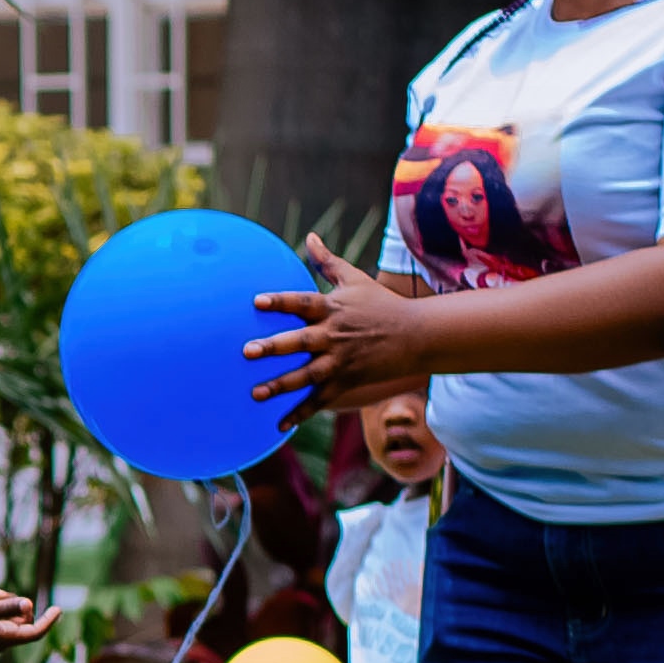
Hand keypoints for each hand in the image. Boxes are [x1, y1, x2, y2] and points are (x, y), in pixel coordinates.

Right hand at [0, 585, 53, 651]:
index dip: (48, 621)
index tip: (58, 608)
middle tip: (0, 594)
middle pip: (24, 620)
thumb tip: (28, 603)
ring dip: (8, 602)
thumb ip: (8, 607)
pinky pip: (2, 614)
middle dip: (18, 604)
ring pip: (13, 615)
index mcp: (5, 639)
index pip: (34, 632)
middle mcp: (2, 639)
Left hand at [242, 232, 437, 410]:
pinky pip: (319, 401)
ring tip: (255, 393)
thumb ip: (327, 262)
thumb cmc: (380, 304)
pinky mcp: (345, 382)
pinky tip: (278, 426)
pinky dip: (300, 414)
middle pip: (299, 342)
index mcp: (331, 309)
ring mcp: (339, 361)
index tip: (256, 301)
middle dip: (273, 348)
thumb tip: (309, 236)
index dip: (280, 302)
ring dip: (280, 385)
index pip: (301, 303)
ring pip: (305, 376)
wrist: (416, 336)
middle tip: (247, 351)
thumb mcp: (355, 279)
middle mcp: (332, 336)